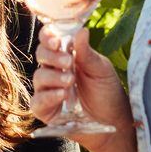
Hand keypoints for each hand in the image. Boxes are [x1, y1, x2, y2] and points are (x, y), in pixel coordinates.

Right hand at [29, 23, 129, 140]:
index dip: (48, 37)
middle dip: (52, 56)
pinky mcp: (46, 110)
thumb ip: (87, 53)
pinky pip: (37, 101)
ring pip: (38, 77)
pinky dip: (48, 97)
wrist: (113, 120)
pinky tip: (61, 95)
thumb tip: (81, 30)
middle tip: (68, 61)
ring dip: (53, 76)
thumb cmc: (107, 91)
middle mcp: (54, 70)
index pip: (49, 40)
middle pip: (41, 55)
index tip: (56, 40)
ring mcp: (48, 90)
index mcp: (66, 55)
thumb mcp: (101, 69)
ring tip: (71, 81)